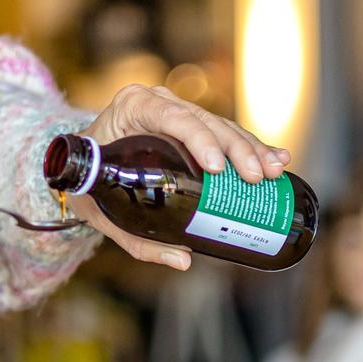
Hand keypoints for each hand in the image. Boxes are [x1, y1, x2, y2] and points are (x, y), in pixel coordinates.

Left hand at [70, 84, 292, 270]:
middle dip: (236, 149)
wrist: (84, 163)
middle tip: (255, 178)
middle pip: (205, 121)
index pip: (171, 117)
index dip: (199, 139)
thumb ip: (139, 241)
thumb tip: (183, 259)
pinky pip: (226, 133)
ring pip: (222, 125)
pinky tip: (277, 159)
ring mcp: (178, 110)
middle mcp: (159, 102)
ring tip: (275, 171)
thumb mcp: (103, 213)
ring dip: (251, 148)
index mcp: (132, 108)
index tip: (215, 169)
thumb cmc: (90, 183)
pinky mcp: (194, 124)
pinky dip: (252, 146)